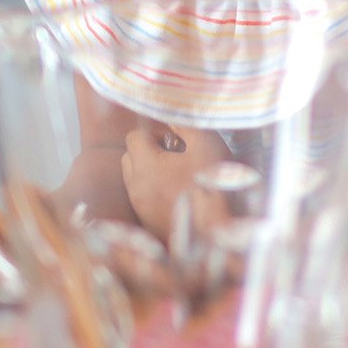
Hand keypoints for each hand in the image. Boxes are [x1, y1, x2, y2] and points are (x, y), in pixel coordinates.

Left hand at [121, 121, 232, 236]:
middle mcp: (136, 187)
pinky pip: (142, 199)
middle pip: (129, 157)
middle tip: (177, 157)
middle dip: (149, 152)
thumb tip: (173, 115)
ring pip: (134, 179)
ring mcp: (140, 208)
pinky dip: (154, 191)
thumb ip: (187, 125)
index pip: (134, 137)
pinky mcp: (147, 224)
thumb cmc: (213, 184)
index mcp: (146, 165)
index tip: (177, 142)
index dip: (156, 133)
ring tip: (178, 176)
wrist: (217, 231)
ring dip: (150, 172)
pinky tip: (178, 195)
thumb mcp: (207, 145)